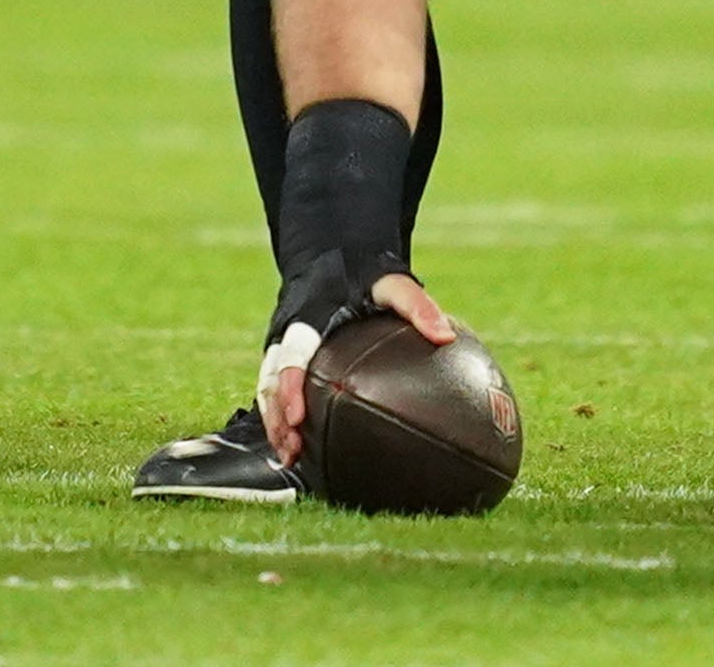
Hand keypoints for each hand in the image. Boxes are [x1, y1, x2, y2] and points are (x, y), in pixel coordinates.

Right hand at [259, 272, 451, 465]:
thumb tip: (446, 336)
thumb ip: (418, 307)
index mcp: (309, 316)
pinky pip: (275, 387)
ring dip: (274, 422)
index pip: (293, 354)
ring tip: (289, 457)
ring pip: (267, 386)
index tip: (298, 417)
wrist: (340, 256)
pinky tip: (296, 446)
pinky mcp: (287, 355)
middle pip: (271, 378)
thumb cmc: (368, 276)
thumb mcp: (394, 285)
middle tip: (292, 448)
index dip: (290, 387)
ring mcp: (284, 344)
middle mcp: (289, 331)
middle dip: (276, 416)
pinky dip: (280, 416)